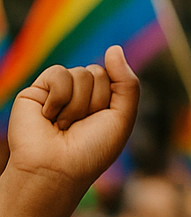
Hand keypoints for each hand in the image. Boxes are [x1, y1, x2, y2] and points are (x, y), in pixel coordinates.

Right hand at [6, 47, 138, 198]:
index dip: (112, 99)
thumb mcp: (122, 118)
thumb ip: (127, 83)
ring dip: (77, 105)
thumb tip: (114, 48)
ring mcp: (60, 91)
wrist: (57, 168)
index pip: (117, 77)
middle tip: (81, 126)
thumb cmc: (92, 150)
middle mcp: (82, 94)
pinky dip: (59, 98)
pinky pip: (59, 74)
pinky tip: (49, 116)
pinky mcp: (38, 90)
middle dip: (95, 102)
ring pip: (80, 73)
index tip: (102, 122)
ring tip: (64, 125)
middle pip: (98, 73)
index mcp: (104, 101)